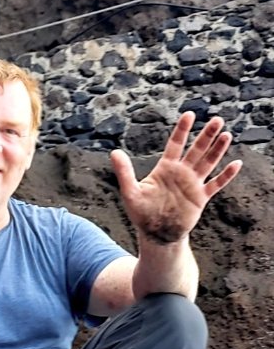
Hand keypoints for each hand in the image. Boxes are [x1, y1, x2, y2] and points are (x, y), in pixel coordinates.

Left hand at [110, 112, 242, 243]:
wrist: (156, 234)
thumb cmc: (142, 214)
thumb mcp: (131, 192)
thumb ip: (124, 172)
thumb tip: (114, 152)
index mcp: (166, 168)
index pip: (176, 144)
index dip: (182, 130)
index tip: (189, 114)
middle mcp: (181, 172)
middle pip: (196, 149)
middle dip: (206, 135)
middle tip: (216, 120)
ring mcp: (192, 184)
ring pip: (208, 163)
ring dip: (217, 150)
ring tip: (226, 134)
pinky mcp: (200, 198)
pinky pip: (216, 185)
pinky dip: (226, 176)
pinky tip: (236, 164)